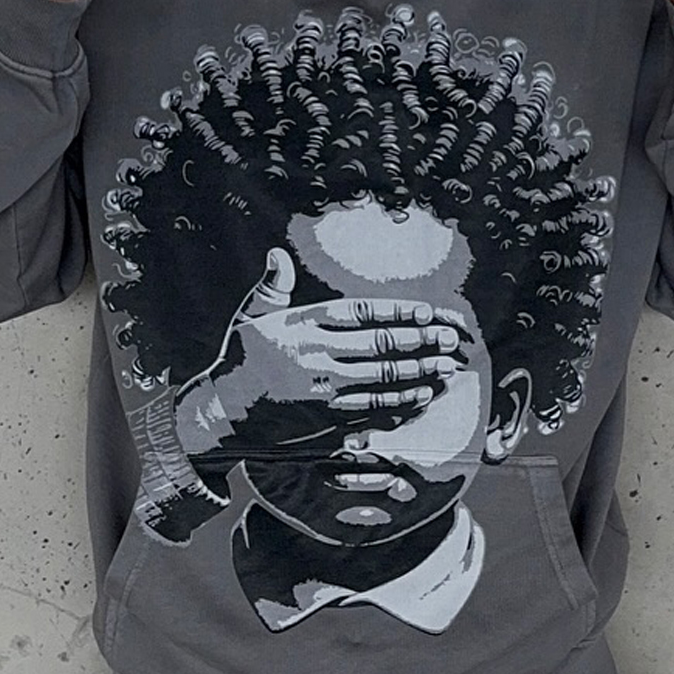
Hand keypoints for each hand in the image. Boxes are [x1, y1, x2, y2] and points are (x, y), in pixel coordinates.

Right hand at [172, 248, 471, 460]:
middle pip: (381, 346)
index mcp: (304, 326)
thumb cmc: (238, 360)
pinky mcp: (326, 420)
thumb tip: (278, 253)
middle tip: (452, 337)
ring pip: (382, 379)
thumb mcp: (251, 317)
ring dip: (419, 372)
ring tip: (447, 365)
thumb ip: (273, 286)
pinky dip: (400, 402)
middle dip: (421, 341)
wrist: (221, 413)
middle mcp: (318, 356)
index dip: (398, 312)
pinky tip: (422, 395)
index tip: (427, 311)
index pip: (362, 314)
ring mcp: (324, 390)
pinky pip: (372, 409)